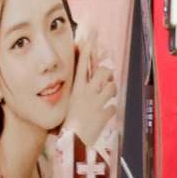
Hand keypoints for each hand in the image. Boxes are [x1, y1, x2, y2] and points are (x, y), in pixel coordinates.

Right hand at [68, 34, 120, 152]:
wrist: (72, 141)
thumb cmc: (64, 125)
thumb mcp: (63, 106)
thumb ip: (70, 97)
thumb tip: (71, 88)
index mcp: (75, 88)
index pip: (81, 63)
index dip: (87, 49)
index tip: (91, 36)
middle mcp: (87, 92)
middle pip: (104, 72)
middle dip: (107, 75)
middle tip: (104, 80)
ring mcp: (97, 102)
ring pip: (112, 86)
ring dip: (111, 91)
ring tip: (106, 96)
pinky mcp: (106, 113)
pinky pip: (113, 106)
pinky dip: (110, 110)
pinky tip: (104, 115)